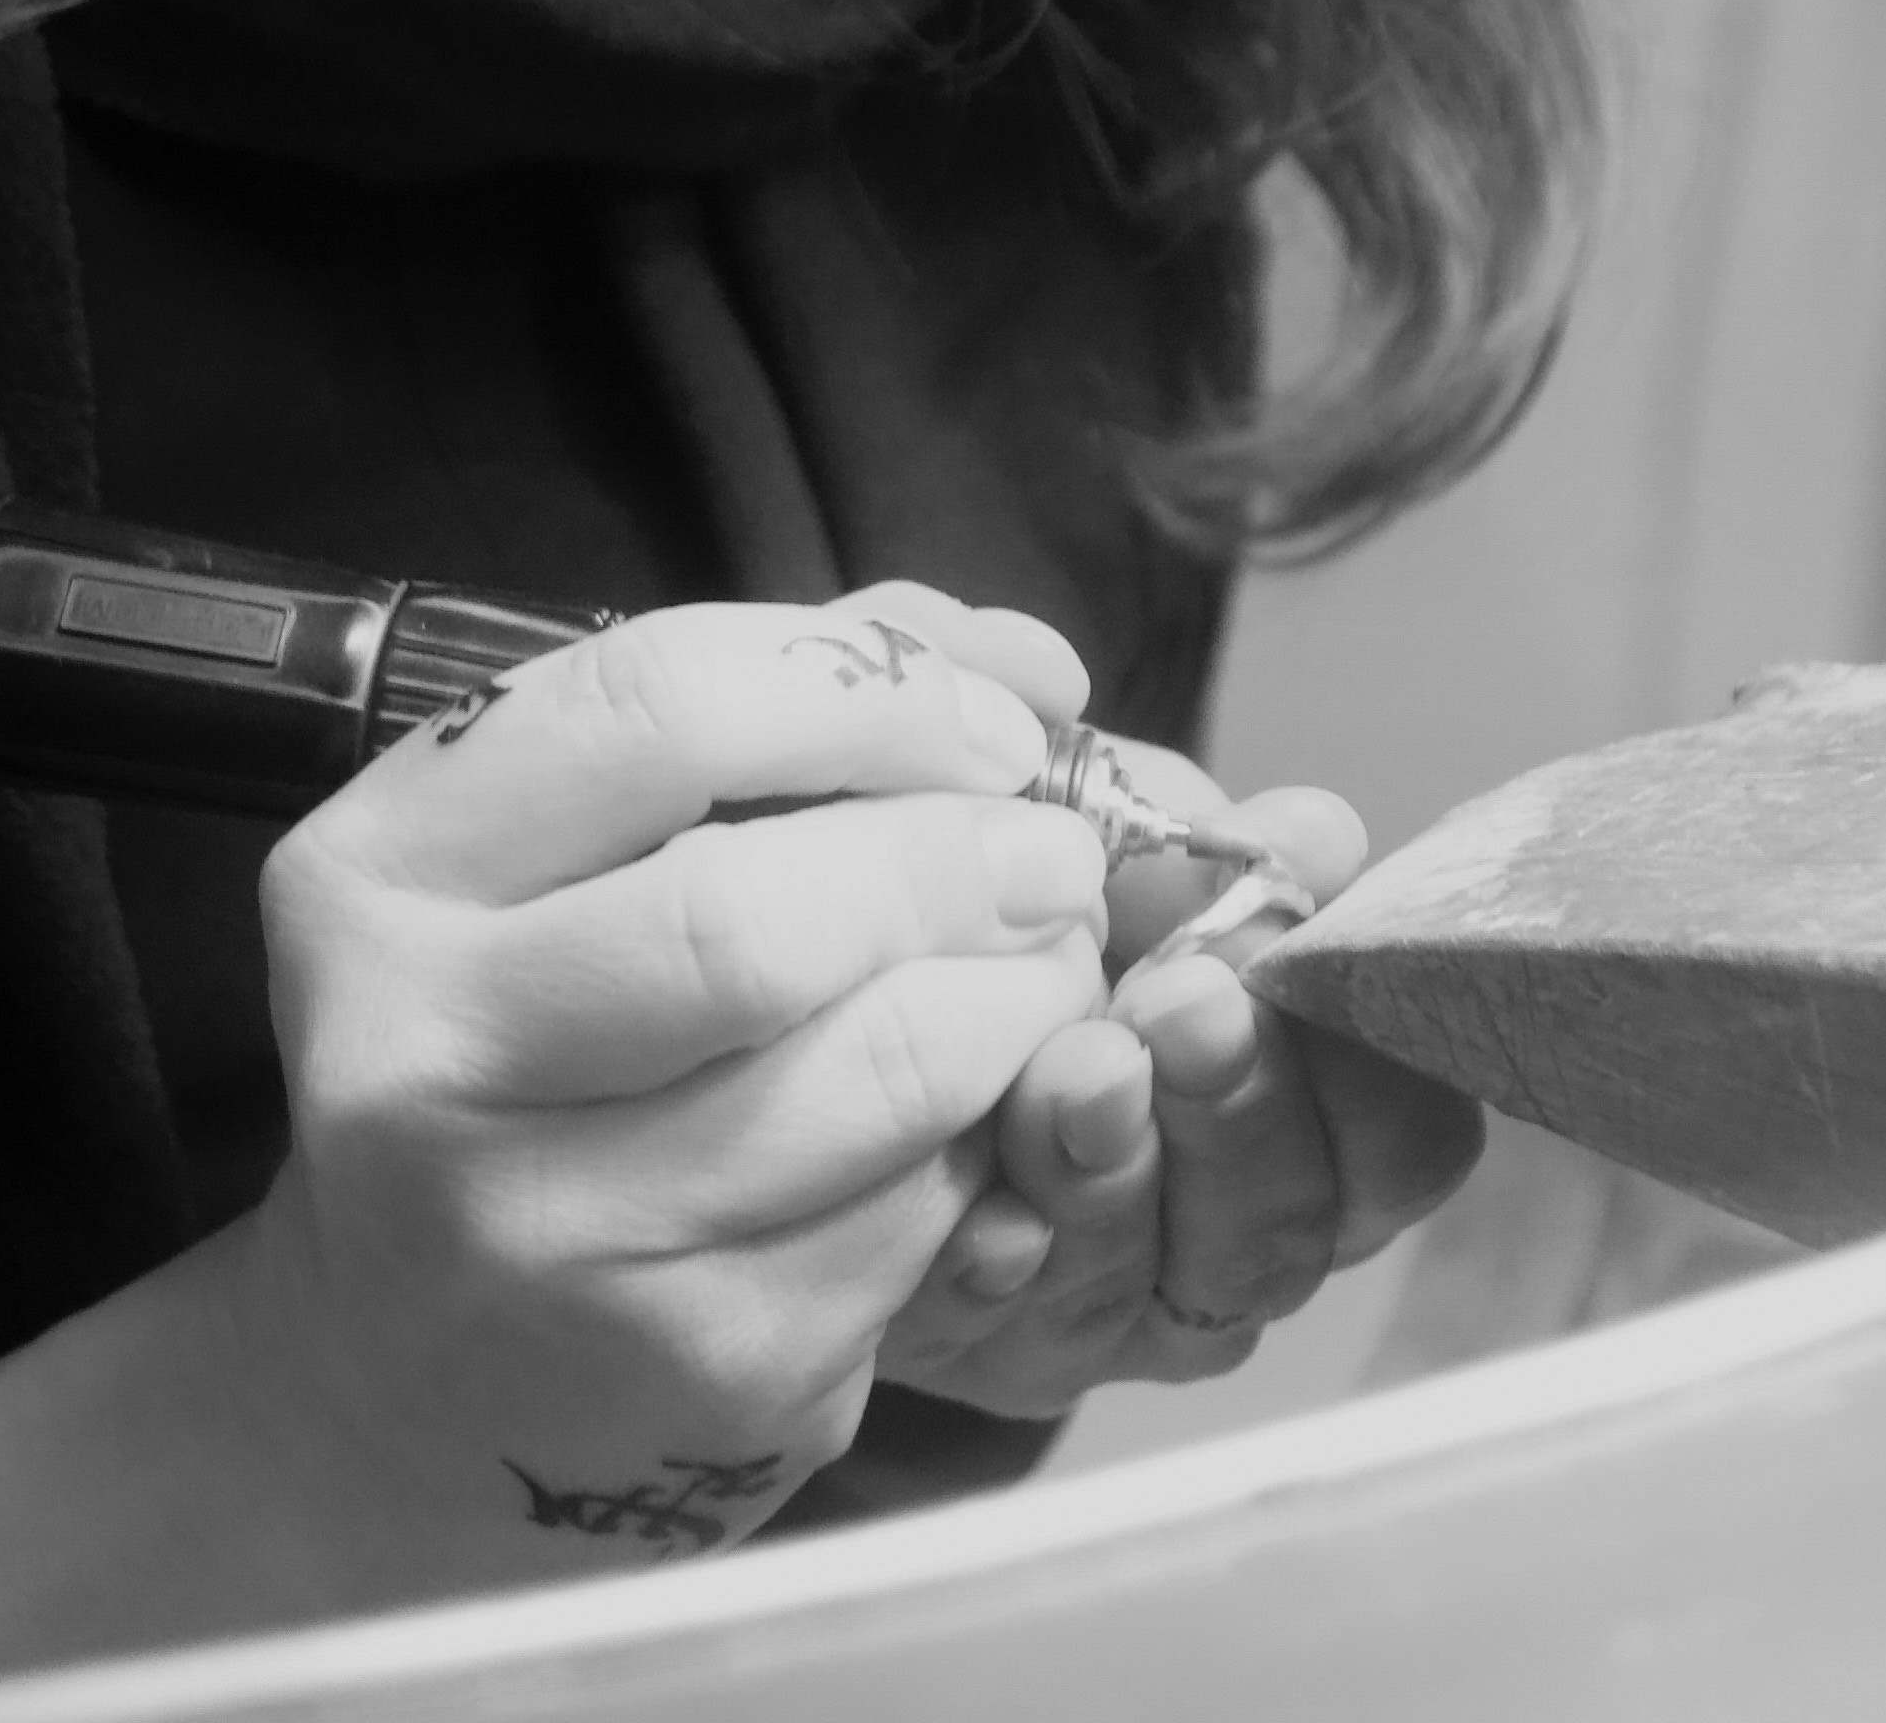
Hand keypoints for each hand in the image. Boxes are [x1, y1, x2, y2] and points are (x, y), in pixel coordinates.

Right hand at [236, 584, 1113, 1567]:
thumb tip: (1024, 661)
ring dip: (1018, 998)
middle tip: (1054, 852)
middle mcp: (431, 1060)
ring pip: (873, 1075)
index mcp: (378, 877)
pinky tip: (975, 1107)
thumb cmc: (512, 1042)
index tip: (988, 719)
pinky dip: (984, 1141)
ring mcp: (559, 1237)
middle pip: (761, 918)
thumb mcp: (553, 848)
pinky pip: (912, 1216)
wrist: (410, 1369)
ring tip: (1051, 962)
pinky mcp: (700, 1369)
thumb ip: (771, 711)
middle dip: (963, 857)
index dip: (868, 689)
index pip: (655, 710)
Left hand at [871, 749, 1483, 1416]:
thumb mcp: (1055, 838)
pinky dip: (1006, 1260)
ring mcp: (1104, 1302)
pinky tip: (985, 1208)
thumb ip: (1178, 835)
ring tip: (1077, 1071)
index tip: (1294, 948)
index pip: (1398, 1132)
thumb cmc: (959, 909)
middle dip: (1243, 1106)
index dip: (1367, 1060)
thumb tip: (1312, 826)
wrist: (774, 1020)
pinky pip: (1014, 1327)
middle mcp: (1215, 1224)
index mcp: (1281, 1103)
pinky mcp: (981, 1346)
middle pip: (1293, 1221)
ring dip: (1121, 1169)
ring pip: (1161, 1281)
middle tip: (1184, 1003)